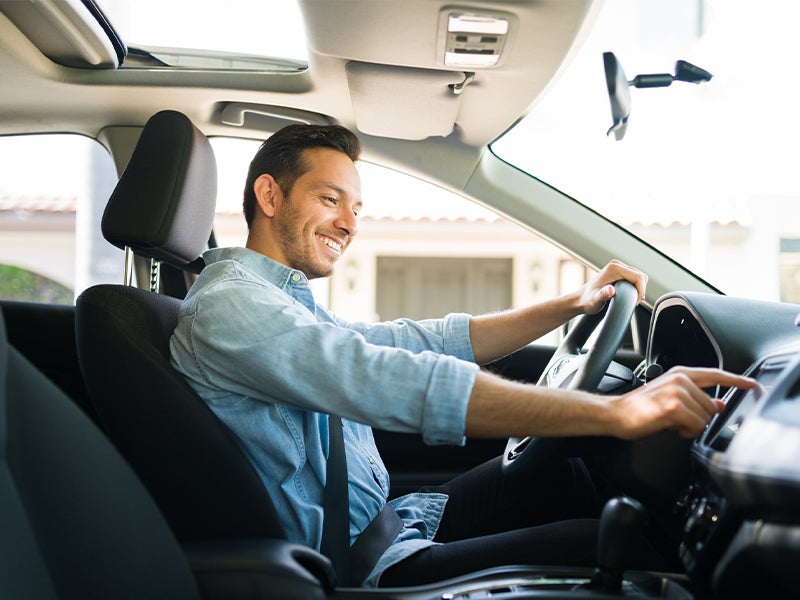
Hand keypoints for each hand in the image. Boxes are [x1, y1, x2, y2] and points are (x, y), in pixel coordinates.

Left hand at [579, 259, 647, 314]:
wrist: (580, 299)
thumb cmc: (587, 301)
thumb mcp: (596, 300)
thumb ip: (603, 295)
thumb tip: (611, 290)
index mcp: (614, 268)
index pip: (639, 277)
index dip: (641, 291)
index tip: (634, 303)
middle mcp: (617, 265)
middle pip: (641, 276)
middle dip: (640, 290)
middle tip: (631, 302)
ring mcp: (618, 267)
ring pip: (639, 277)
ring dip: (638, 289)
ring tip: (628, 300)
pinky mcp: (619, 272)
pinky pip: (634, 279)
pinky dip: (634, 287)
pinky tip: (626, 295)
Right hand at [609, 366, 756, 439]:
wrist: (616, 413)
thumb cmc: (639, 408)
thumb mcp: (670, 398)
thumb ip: (695, 398)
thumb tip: (718, 403)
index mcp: (680, 374)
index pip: (715, 374)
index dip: (736, 380)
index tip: (751, 384)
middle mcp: (681, 380)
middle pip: (712, 405)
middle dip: (700, 419)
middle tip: (679, 422)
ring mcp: (677, 393)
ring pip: (705, 418)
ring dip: (692, 427)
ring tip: (673, 424)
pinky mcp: (674, 408)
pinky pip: (696, 426)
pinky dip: (687, 432)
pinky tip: (672, 428)